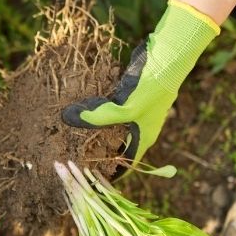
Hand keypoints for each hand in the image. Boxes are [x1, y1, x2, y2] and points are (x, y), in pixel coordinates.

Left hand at [62, 0, 219, 166]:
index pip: (126, 164)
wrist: (168, 56)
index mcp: (143, 137)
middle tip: (72, 155)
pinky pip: (108, 108)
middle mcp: (139, 127)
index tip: (89, 179)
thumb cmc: (152, 88)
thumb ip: (97, 117)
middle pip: (115, 146)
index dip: (110, 174)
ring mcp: (134, 111)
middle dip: (96, 151)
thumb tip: (67, 118)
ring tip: (69, 135)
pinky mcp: (128, 95)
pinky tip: (79, 110)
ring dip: (93, 129)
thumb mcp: (124, 108)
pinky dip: (95, 111)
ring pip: (110, 126)